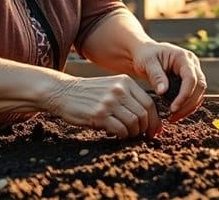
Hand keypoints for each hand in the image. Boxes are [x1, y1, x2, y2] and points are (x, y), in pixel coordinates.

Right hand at [47, 74, 162, 137]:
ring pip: (134, 122)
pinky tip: (117, 135)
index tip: (154, 130)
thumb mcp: (111, 87)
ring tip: (128, 135)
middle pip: (144, 114)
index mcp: (125, 82)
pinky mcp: (99, 114)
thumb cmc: (89, 93)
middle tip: (143, 136)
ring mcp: (109, 102)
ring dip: (134, 133)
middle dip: (146, 129)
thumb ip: (128, 97)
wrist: (63, 92)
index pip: (149, 103)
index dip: (155, 119)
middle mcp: (119, 90)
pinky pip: (120, 129)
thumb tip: (148, 118)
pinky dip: (122, 136)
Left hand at [130, 41, 206, 121]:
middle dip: (188, 104)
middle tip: (173, 116)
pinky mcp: (189, 80)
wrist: (144, 53)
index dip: (185, 95)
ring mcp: (193, 71)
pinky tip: (175, 113)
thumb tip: (163, 92)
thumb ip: (156, 76)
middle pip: (199, 86)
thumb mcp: (147, 63)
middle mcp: (192, 63)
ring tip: (173, 117)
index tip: (173, 108)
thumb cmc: (145, 55)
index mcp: (183, 57)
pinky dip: (187, 105)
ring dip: (189, 107)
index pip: (191, 78)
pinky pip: (194, 94)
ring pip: (199, 92)